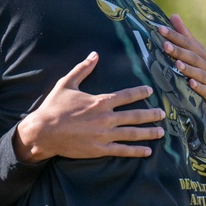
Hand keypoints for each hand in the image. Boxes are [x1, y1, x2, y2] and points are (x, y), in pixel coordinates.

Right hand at [13, 52, 164, 162]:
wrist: (43, 131)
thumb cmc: (54, 106)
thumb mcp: (66, 84)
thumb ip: (83, 69)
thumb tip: (94, 54)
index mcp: (100, 101)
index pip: (126, 95)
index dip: (140, 92)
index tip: (150, 90)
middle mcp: (106, 118)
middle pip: (135, 115)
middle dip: (151, 114)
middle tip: (162, 113)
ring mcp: (104, 134)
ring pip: (132, 133)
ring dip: (148, 132)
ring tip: (161, 132)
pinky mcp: (99, 148)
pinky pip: (122, 150)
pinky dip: (136, 151)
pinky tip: (147, 151)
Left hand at [159, 14, 205, 116]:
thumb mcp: (198, 52)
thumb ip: (185, 35)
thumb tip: (173, 15)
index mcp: (200, 54)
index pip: (187, 42)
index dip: (175, 36)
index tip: (160, 29)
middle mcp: (205, 65)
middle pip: (192, 56)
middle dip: (179, 51)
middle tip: (165, 45)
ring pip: (199, 73)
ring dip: (188, 68)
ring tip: (177, 63)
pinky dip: (199, 87)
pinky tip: (192, 83)